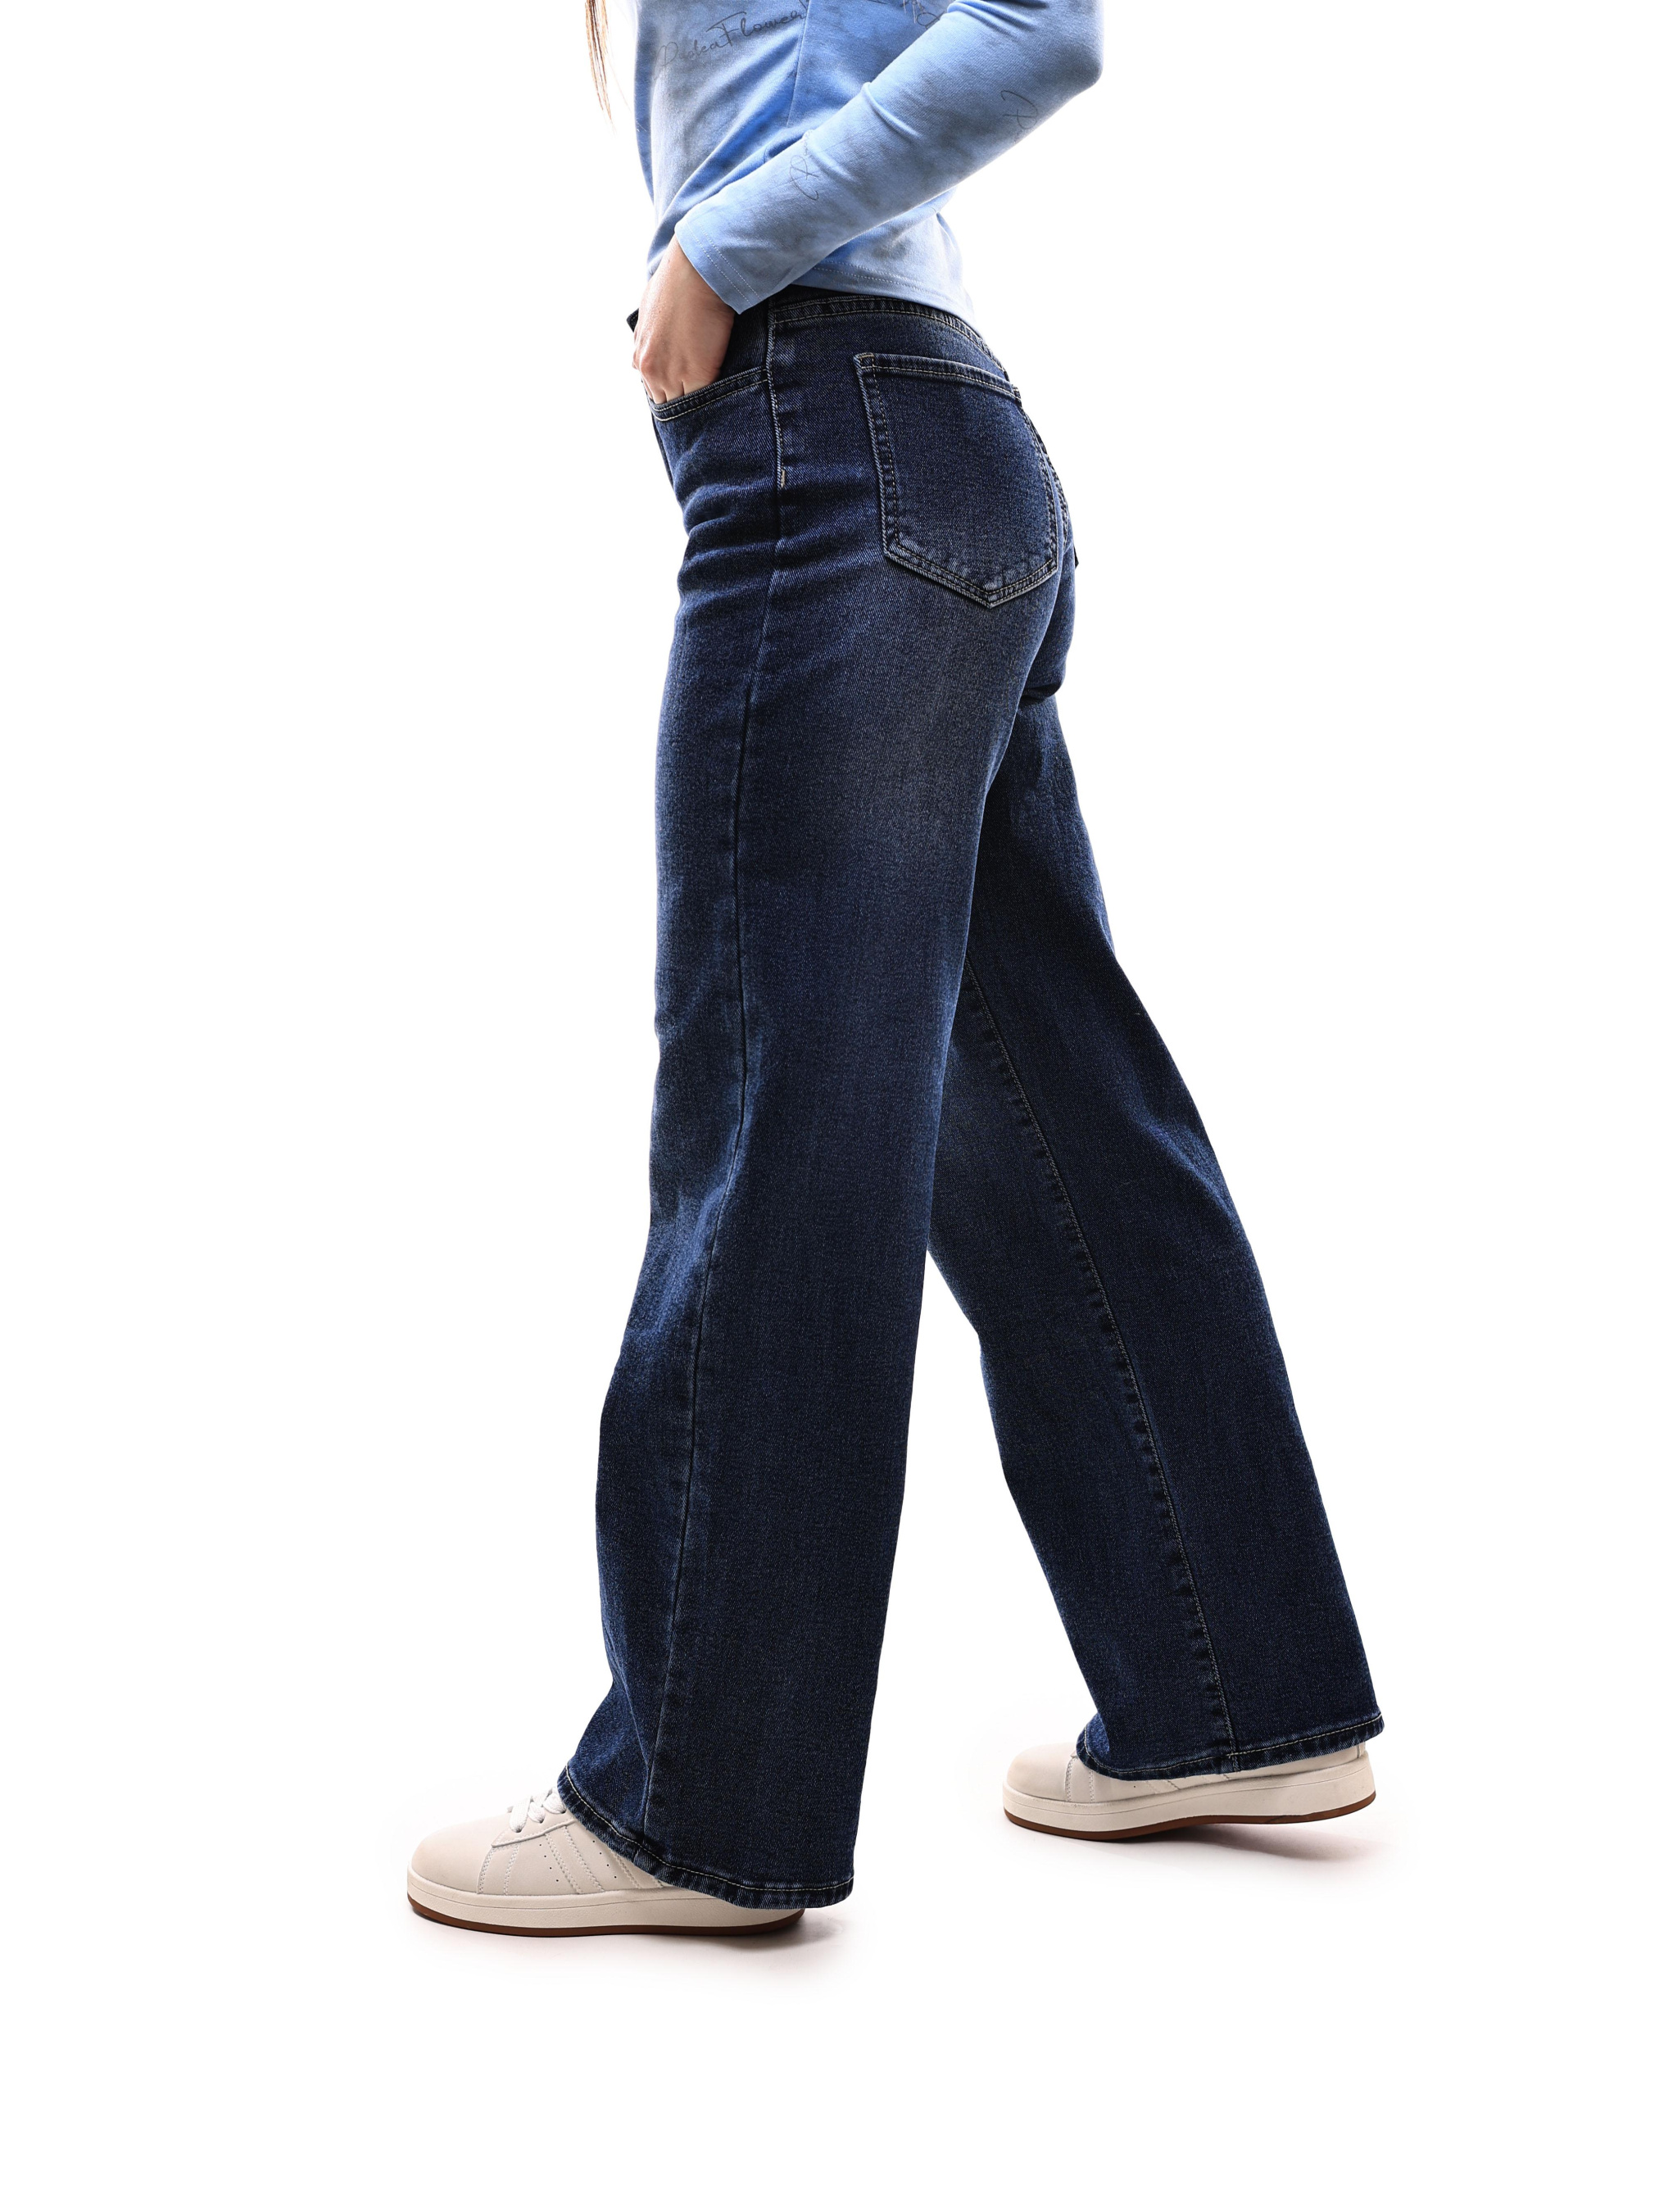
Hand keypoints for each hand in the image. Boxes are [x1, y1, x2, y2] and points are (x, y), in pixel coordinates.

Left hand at [633, 241, 735, 403]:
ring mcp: (672, 376)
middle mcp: (650, 370)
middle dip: (684, 399)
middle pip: (667, 402)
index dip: (673, 390)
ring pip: (685, 405)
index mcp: (641, 357)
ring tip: (717, 403)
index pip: (655, 390)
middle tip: (703, 400)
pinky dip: (716, 399)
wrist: (696, 271)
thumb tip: (647, 349)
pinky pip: (705, 399)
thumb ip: (648, 336)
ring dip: (700, 404)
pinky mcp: (696, 376)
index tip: (688, 389)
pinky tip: (727, 396)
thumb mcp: (650, 308)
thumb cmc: (677, 280)